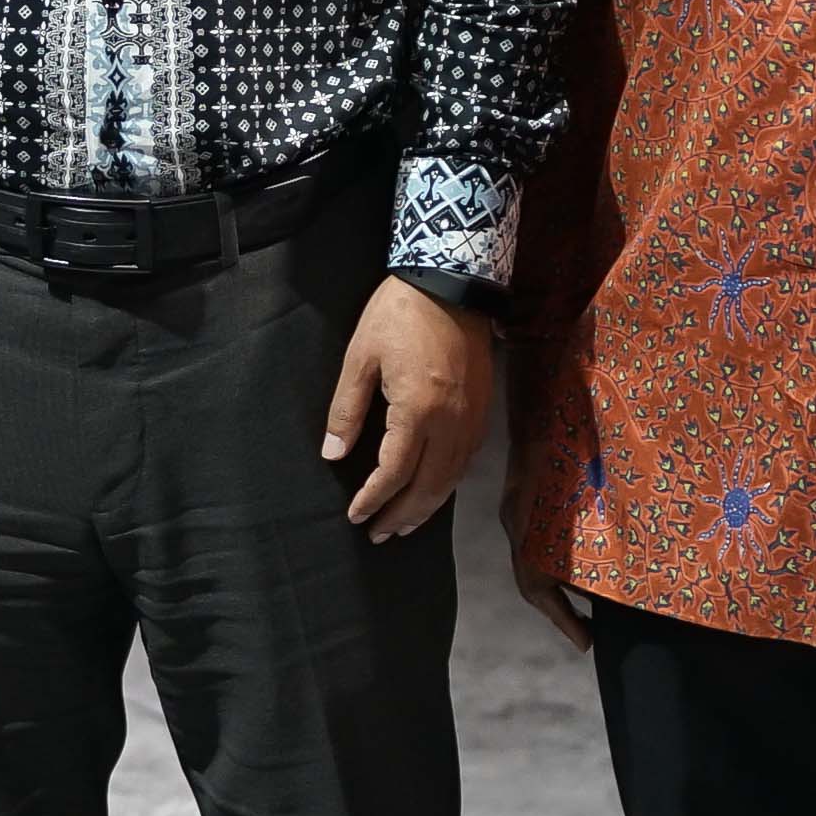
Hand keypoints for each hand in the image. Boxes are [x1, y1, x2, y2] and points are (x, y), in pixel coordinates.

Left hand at [322, 280, 494, 539]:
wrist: (452, 280)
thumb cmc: (399, 314)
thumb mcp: (360, 357)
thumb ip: (346, 410)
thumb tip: (333, 454)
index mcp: (418, 410)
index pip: (394, 473)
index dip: (374, 499)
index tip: (356, 516)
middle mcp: (452, 422)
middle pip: (428, 487)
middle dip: (402, 515)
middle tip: (379, 534)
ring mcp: (473, 417)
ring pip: (452, 479)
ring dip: (427, 506)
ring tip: (403, 524)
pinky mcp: (483, 408)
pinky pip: (466, 460)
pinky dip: (447, 483)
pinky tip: (432, 489)